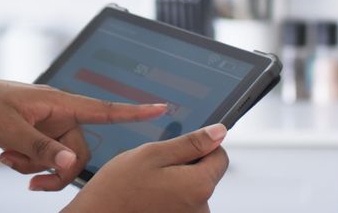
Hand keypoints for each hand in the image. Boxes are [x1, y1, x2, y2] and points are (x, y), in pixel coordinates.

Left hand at [0, 76, 167, 190]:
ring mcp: (43, 123)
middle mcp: (54, 111)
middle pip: (77, 149)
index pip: (102, 108)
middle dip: (57, 168)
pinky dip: (28, 163)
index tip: (161, 108)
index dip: (133, 111)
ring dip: (38, 166)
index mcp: (56, 102)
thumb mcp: (10, 130)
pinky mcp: (31, 133)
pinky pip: (43, 156)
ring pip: (59, 156)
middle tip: (30, 180)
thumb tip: (69, 164)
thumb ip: (42, 148)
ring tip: (10, 159)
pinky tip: (8, 157)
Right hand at [65, 124, 229, 212]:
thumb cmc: (117, 190)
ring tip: (146, 185)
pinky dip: (166, 199)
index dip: (201, 146)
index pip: (220, 157)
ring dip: (173, 184)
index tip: (178, 147)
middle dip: (184, 166)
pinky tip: (146, 198)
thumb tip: (219, 132)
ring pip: (190, 191)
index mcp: (199, 185)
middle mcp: (201, 209)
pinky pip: (179, 205)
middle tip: (153, 167)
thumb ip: (190, 143)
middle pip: (205, 175)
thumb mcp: (152, 154)